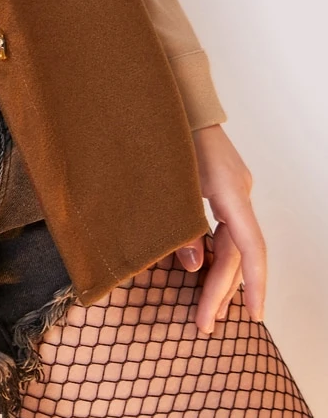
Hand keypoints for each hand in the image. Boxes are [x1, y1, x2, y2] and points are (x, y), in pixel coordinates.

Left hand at [170, 124, 266, 335]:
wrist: (170, 93)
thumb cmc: (163, 133)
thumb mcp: (165, 183)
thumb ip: (177, 226)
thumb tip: (193, 266)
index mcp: (230, 191)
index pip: (251, 248)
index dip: (254, 284)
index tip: (255, 316)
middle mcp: (238, 192)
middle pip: (238, 251)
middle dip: (223, 291)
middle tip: (205, 324)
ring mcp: (232, 188)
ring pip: (232, 242)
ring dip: (218, 276)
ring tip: (206, 310)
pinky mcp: (221, 185)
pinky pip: (225, 228)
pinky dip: (214, 253)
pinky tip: (201, 272)